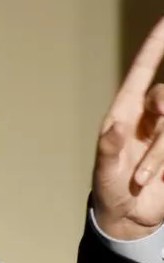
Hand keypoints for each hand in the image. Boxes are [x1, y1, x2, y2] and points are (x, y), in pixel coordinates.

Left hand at [93, 16, 163, 239]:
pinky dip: (163, 164)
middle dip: (162, 119)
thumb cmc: (109, 189)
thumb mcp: (104, 171)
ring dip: (159, 156)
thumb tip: (116, 125)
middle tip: (144, 157)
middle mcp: (148, 116)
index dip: (154, 46)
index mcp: (125, 112)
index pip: (142, 71)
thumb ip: (109, 148)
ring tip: (140, 180)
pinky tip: (152, 180)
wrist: (128, 216)